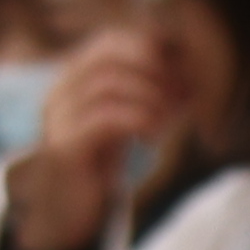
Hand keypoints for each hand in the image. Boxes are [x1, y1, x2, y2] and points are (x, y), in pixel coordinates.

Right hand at [41, 27, 180, 181]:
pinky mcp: (64, 146)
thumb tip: (190, 76)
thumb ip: (146, 94)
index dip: (148, 49)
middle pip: (109, 59)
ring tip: (168, 120)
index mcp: (72, 78)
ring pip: (108, 86)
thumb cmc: (99, 158)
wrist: (66, 207)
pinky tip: (152, 138)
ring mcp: (58, 118)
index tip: (180, 72)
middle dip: (153, 72)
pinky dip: (138, 121)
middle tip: (180, 95)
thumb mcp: (123, 117)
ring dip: (149, 98)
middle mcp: (60, 91)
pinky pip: (105, 119)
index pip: (110, 41)